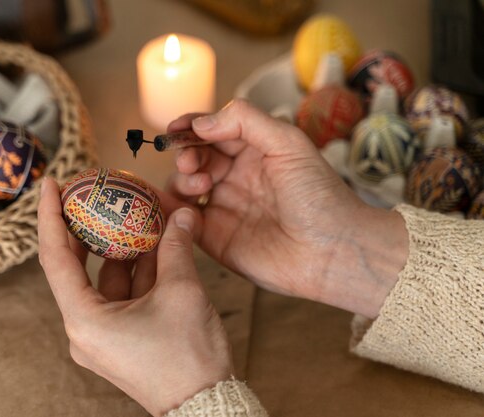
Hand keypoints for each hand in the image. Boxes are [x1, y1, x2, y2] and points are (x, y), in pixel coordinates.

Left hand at [37, 178, 232, 416]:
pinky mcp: (121, 338)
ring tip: (133, 213)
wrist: (206, 405)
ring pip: (105, 279)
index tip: (50, 184)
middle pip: (75, 267)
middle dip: (84, 228)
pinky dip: (136, 270)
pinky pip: (122, 295)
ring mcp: (103, 334)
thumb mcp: (181, 292)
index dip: (50, 216)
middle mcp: (85, 328)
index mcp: (85, 320)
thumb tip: (182, 215)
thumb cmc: (188, 357)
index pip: (55, 258)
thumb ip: (176, 248)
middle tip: (88, 193)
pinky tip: (154, 245)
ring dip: (121, 248)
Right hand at [167, 99, 408, 317]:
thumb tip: (200, 122)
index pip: (214, 132)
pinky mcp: (215, 239)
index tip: (175, 127)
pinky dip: (174, 209)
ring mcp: (224, 208)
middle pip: (195, 158)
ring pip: (184, 187)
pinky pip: (184, 220)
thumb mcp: (288, 143)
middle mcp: (236, 178)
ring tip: (200, 184)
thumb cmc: (319, 196)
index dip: (192, 127)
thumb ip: (244, 121)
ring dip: (182, 180)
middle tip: (192, 161)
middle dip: (187, 154)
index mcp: (254, 152)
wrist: (332, 251)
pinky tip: (184, 205)